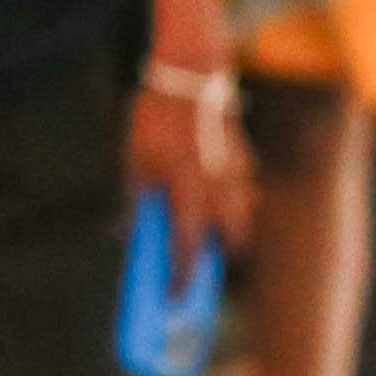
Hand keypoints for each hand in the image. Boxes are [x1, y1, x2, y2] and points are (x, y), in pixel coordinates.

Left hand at [127, 72, 248, 266]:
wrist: (190, 75)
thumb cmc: (155, 118)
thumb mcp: (135, 160)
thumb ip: (138, 201)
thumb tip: (129, 233)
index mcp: (188, 190)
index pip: (188, 248)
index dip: (180, 278)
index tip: (173, 299)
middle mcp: (220, 190)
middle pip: (232, 242)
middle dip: (217, 258)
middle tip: (194, 265)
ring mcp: (239, 176)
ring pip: (243, 220)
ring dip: (227, 232)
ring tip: (205, 235)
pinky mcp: (246, 162)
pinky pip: (245, 195)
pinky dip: (233, 204)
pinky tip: (213, 197)